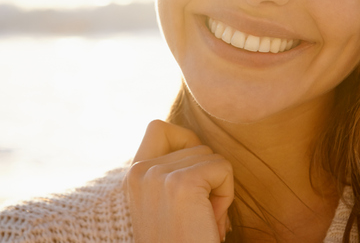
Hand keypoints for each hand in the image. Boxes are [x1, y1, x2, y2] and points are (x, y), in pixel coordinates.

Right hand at [124, 120, 233, 241]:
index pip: (158, 127)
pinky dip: (226, 195)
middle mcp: (140, 171)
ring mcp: (158, 175)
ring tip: (202, 220)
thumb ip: (171, 173)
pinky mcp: (182, 184)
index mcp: (133, 175)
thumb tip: (202, 147)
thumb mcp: (166, 203)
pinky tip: (211, 222)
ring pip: (211, 157)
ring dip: (217, 189)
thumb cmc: (182, 242)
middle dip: (207, 177)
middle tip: (197, 216)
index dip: (185, 143)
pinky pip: (223, 169)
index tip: (192, 180)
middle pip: (195, 144)